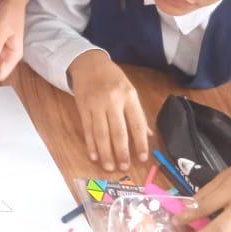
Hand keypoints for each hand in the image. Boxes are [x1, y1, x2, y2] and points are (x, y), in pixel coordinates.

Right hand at [67, 51, 149, 171]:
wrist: (88, 64)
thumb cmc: (112, 78)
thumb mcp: (129, 90)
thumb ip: (137, 112)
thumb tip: (147, 135)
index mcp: (128, 96)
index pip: (136, 123)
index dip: (140, 142)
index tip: (142, 158)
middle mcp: (113, 101)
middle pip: (118, 131)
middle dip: (121, 152)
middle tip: (124, 167)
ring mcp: (96, 105)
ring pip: (101, 133)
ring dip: (105, 152)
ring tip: (109, 166)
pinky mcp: (83, 108)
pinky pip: (88, 130)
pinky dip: (91, 144)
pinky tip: (94, 156)